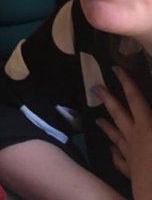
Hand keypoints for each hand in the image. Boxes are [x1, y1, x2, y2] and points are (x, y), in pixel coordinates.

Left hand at [95, 68, 151, 195]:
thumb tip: (147, 109)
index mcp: (147, 126)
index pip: (135, 98)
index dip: (126, 83)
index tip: (114, 68)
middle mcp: (135, 138)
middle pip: (119, 114)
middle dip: (108, 99)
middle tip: (95, 87)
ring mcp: (130, 156)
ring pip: (115, 136)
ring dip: (106, 126)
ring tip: (97, 119)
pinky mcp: (131, 173)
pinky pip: (119, 160)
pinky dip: (114, 153)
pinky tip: (110, 150)